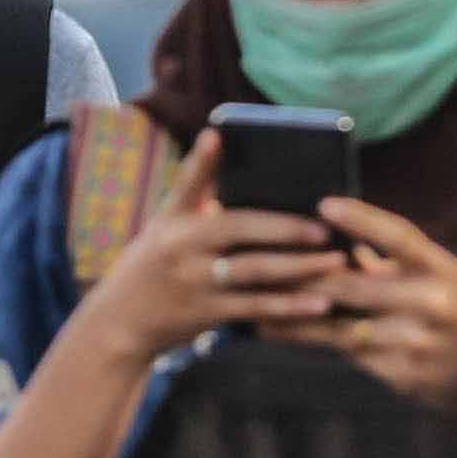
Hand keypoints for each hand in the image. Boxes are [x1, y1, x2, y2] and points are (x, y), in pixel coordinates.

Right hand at [69, 132, 346, 375]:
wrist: (120, 323)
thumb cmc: (156, 266)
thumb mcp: (166, 229)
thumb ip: (199, 200)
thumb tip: (235, 165)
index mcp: (173, 219)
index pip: (187, 183)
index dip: (201, 159)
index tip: (216, 134)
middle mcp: (181, 247)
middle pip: (238, 229)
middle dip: (285, 227)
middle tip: (325, 226)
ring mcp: (194, 281)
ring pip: (254, 271)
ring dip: (298, 267)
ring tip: (336, 261)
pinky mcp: (205, 313)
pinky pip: (255, 308)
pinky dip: (289, 307)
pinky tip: (319, 304)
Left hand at [260, 200, 456, 408]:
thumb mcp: (442, 276)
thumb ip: (394, 261)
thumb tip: (339, 236)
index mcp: (444, 270)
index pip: (401, 237)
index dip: (362, 219)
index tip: (323, 204)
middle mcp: (434, 305)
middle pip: (357, 285)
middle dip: (306, 276)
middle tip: (264, 264)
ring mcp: (418, 343)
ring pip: (343, 327)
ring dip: (297, 317)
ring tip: (257, 308)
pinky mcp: (404, 375)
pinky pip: (350, 355)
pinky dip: (316, 342)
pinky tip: (283, 334)